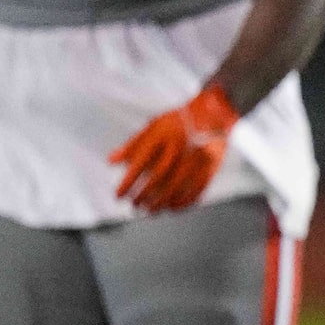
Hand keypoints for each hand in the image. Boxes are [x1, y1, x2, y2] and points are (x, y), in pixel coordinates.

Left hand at [110, 83, 238, 211]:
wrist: (213, 114)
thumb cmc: (179, 121)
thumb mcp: (153, 127)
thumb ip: (132, 145)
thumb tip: (111, 161)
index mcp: (162, 136)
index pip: (140, 163)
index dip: (128, 182)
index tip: (118, 195)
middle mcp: (179, 147)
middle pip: (158, 177)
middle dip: (144, 194)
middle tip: (134, 205)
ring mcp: (196, 157)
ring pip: (177, 185)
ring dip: (161, 201)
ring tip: (151, 210)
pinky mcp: (211, 165)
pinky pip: (197, 188)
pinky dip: (184, 201)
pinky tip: (173, 207)